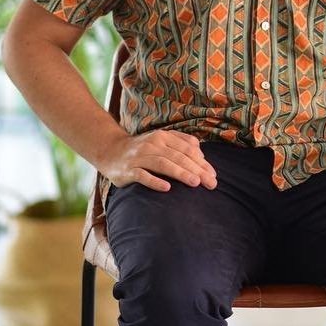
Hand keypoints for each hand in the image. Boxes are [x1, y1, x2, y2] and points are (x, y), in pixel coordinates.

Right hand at [99, 129, 217, 192]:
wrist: (111, 151)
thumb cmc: (143, 149)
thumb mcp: (162, 141)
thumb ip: (181, 143)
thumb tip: (201, 154)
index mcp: (164, 137)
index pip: (188, 149)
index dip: (202, 162)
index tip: (213, 175)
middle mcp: (153, 144)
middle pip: (179, 156)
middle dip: (197, 170)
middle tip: (211, 183)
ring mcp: (139, 157)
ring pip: (164, 164)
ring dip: (181, 173)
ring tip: (195, 183)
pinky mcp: (127, 170)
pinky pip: (142, 176)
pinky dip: (155, 181)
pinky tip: (167, 188)